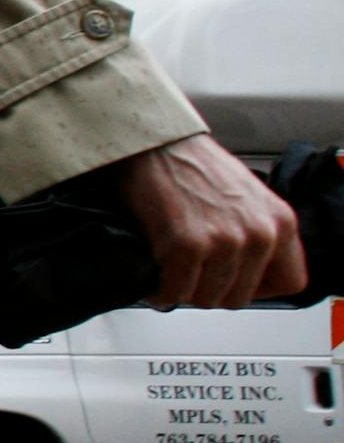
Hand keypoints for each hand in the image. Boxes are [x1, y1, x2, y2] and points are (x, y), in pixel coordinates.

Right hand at [115, 135, 304, 308]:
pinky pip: (174, 292)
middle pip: (239, 297)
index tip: (236, 281)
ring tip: (170, 272)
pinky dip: (159, 291)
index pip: (289, 283)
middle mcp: (259, 234)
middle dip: (211, 289)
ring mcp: (224, 241)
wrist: (154, 143)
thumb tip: (245, 272)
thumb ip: (258, 234)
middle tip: (192, 274)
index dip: (258, 288)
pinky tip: (154, 276)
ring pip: (206, 299)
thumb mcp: (249, 199)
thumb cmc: (193, 167)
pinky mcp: (186, 246)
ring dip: (183, 290)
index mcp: (281, 221)